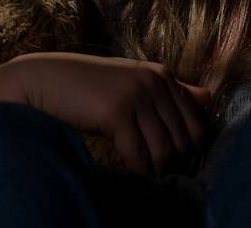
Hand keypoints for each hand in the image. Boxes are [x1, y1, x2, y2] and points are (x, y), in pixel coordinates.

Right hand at [0, 52, 212, 176]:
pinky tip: (123, 171)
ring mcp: (137, 95)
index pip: (196, 122)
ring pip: (163, 151)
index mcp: (161, 74)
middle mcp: (154, 82)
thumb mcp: (132, 80)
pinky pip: (137, 155)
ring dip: (153, 171)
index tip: (172, 161)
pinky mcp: (117, 112)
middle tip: (153, 173)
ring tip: (140, 176)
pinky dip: (134, 170)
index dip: (187, 148)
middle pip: (182, 140)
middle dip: (171, 163)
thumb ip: (170, 89)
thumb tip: (208, 98)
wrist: (41, 79)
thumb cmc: (85, 84)